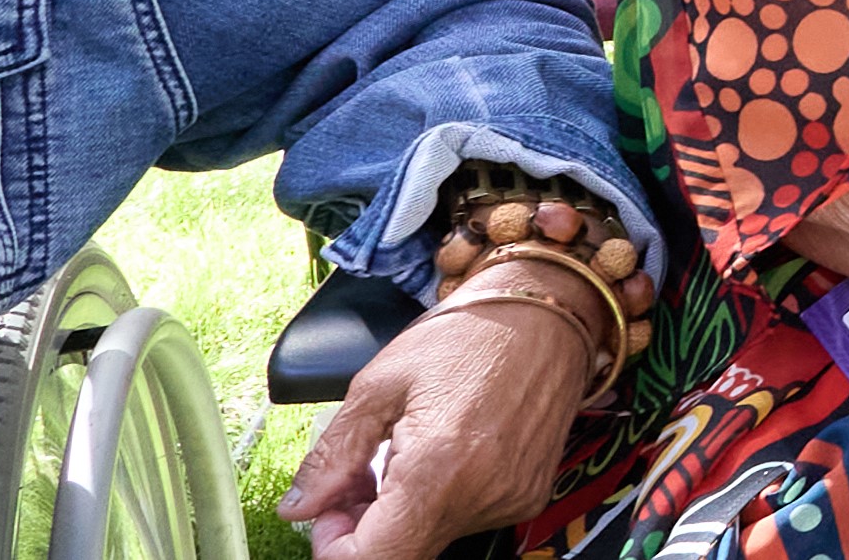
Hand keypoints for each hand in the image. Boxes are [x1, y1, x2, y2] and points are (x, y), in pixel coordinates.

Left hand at [276, 296, 586, 558]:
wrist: (548, 314)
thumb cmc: (468, 333)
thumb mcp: (379, 383)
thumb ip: (333, 455)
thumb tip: (299, 507)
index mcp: (438, 466)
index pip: (374, 558)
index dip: (335, 548)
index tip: (326, 513)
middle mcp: (481, 494)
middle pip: (402, 551)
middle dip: (363, 526)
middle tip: (356, 477)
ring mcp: (510, 499)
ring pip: (430, 536)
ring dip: (401, 512)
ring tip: (402, 453)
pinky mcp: (526, 495)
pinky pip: (464, 518)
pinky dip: (437, 500)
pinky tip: (438, 455)